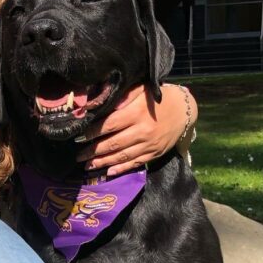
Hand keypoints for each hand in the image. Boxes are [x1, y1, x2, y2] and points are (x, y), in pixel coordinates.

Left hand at [75, 83, 197, 176]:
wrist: (184, 110)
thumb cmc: (157, 99)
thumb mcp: (141, 90)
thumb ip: (122, 97)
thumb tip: (100, 105)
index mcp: (136, 113)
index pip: (109, 125)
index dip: (92, 132)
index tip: (79, 137)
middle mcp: (142, 130)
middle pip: (113, 144)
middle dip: (93, 151)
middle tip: (78, 156)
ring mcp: (149, 144)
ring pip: (122, 156)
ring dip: (103, 162)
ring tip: (88, 166)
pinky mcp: (154, 153)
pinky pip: (135, 163)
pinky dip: (121, 169)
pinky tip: (108, 172)